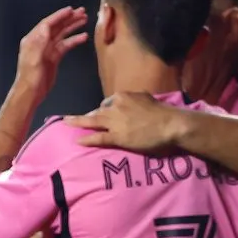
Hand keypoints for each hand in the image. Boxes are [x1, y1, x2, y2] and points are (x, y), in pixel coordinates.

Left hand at [14, 6, 88, 102]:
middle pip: (56, 26)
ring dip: (73, 27)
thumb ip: (40, 42)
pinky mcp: (54, 58)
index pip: (47, 24)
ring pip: (62, 34)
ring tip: (84, 20)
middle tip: (81, 12)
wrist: (31, 93)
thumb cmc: (30, 77)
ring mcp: (48, 50)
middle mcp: (40, 42)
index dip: (59, 16)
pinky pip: (65, 45)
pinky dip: (74, 40)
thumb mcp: (34, 59)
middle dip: (68, 18)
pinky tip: (83, 37)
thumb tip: (46, 27)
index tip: (70, 10)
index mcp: (33, 40)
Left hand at [65, 92, 186, 152]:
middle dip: (85, 116)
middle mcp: (116, 106)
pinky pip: (98, 137)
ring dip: (77, 123)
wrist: (171, 124)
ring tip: (66, 124)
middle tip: (71, 119)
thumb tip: (136, 101)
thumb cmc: (164, 113)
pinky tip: (77, 141)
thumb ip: (138, 100)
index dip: (104, 111)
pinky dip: (87, 139)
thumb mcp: (148, 99)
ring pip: (92, 121)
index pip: (109, 103)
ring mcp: (115, 122)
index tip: (101, 116)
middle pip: (97, 111)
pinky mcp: (117, 136)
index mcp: (124, 96)